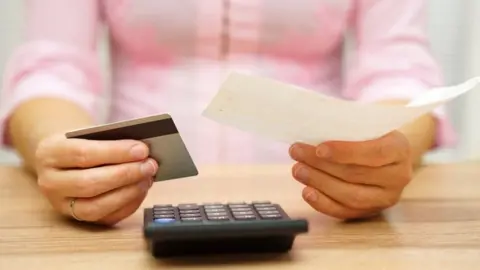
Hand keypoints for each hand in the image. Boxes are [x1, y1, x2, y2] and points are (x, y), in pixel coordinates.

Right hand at [35, 134, 157, 224]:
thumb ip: (111, 141)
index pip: (83, 154)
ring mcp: (62, 205)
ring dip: (128, 192)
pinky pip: (105, 218)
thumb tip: (143, 151)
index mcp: (49, 153)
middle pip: (90, 183)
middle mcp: (50, 182)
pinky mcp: (77, 219)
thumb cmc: (83, 143)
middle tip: (150, 165)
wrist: (64, 159)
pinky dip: (128, 204)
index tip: (142, 150)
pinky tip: (141, 190)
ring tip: (148, 177)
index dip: (116, 153)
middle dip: (126, 174)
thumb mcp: (88, 134)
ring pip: (96, 206)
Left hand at [288, 131, 412, 219]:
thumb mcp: (370, 124)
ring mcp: (386, 197)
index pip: (373, 153)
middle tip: (297, 154)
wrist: (392, 154)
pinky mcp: (372, 211)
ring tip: (298, 170)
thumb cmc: (375, 134)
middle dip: (321, 165)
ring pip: (350, 196)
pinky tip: (308, 192)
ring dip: (319, 183)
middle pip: (356, 174)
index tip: (319, 148)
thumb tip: (312, 133)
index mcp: (400, 149)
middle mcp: (398, 177)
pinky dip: (324, 203)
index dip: (345, 152)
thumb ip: (348, 129)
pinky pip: (346, 212)